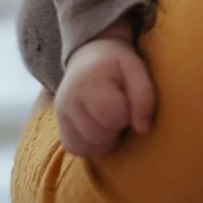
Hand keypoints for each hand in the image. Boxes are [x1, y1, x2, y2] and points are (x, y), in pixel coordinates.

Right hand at [54, 35, 156, 157]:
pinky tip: (98, 128)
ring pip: (87, 147)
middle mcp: (69, 100)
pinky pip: (75, 149)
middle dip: (115, 127)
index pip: (113, 116)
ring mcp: (60, 114)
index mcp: (89, 82)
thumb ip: (144, 96)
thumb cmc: (115, 63)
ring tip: (108, 118)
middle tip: (117, 109)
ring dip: (104, 139)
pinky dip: (90, 145)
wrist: (88, 54)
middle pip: (99, 136)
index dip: (127, 113)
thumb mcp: (135, 68)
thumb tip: (142, 129)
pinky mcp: (59, 125)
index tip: (126, 100)